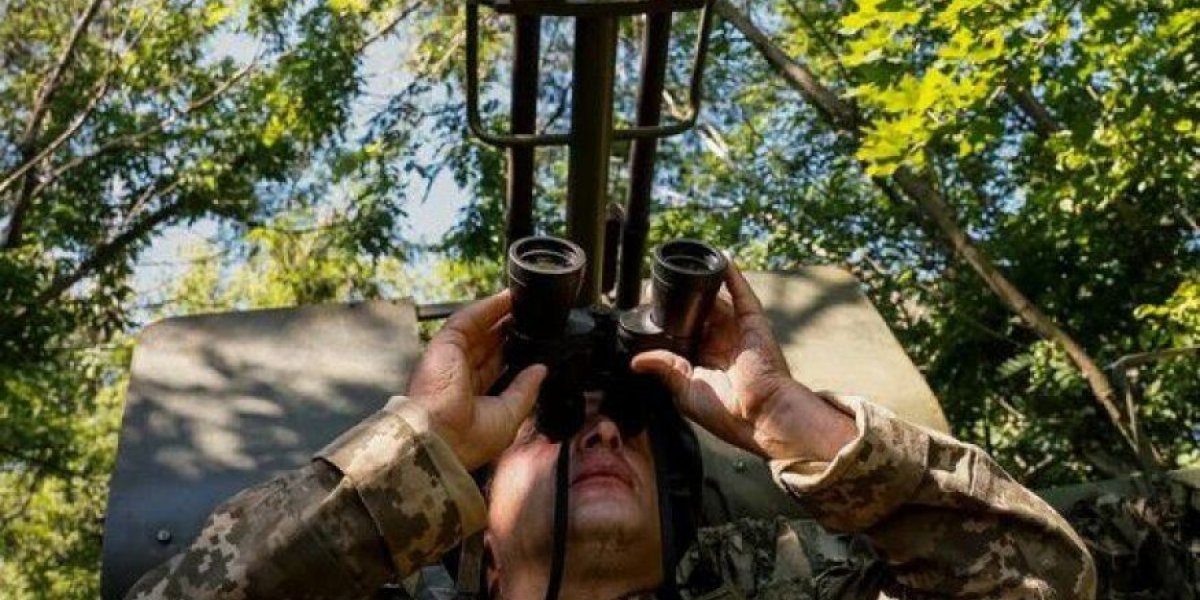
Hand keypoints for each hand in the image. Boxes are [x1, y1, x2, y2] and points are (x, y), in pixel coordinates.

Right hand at [407, 290, 546, 470]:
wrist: (441, 437)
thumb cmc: (469, 438)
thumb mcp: (508, 416)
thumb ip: (525, 391)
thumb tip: (540, 370)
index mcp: (471, 397)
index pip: (493, 368)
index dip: (511, 353)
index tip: (532, 342)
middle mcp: (459, 376)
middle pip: (487, 345)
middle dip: (508, 331)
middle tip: (531, 318)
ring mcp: (450, 358)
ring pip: (478, 329)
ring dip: (500, 314)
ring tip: (523, 302)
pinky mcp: (444, 344)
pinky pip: (468, 319)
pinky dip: (487, 307)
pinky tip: (506, 298)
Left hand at [631, 261, 855, 462]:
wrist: (760, 414)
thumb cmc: (727, 412)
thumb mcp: (685, 390)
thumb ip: (664, 368)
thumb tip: (636, 361)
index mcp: (703, 361)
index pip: (682, 333)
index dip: (668, 320)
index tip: (649, 306)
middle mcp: (720, 343)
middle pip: (697, 313)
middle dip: (680, 300)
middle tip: (658, 285)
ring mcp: (736, 330)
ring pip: (716, 299)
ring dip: (700, 284)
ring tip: (681, 269)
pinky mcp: (752, 322)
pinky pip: (741, 293)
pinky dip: (731, 276)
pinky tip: (720, 260)